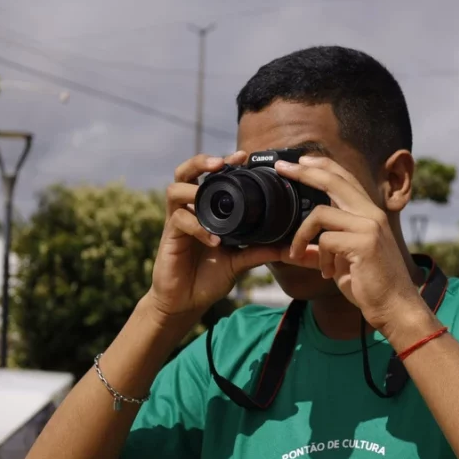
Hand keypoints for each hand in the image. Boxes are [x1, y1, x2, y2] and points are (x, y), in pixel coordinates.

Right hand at [145, 152, 285, 325]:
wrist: (185, 302)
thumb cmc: (208, 277)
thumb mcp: (239, 262)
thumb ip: (259, 251)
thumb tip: (289, 247)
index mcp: (206, 211)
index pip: (209, 177)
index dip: (223, 162)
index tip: (244, 156)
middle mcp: (190, 211)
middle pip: (184, 172)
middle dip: (201, 162)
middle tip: (221, 163)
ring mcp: (177, 222)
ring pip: (175, 190)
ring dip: (193, 190)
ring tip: (209, 196)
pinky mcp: (169, 238)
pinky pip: (180, 221)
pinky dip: (198, 227)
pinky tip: (214, 240)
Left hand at [276, 155, 428, 335]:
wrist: (394, 307)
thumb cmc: (370, 285)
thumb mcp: (339, 263)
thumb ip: (317, 252)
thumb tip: (287, 250)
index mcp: (368, 214)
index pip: (344, 179)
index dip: (321, 167)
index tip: (298, 163)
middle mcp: (371, 214)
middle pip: (333, 181)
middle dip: (304, 172)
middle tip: (282, 167)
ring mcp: (369, 226)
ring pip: (321, 214)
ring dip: (301, 235)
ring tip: (297, 254)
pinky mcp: (365, 243)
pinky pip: (325, 240)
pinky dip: (319, 258)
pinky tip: (326, 273)